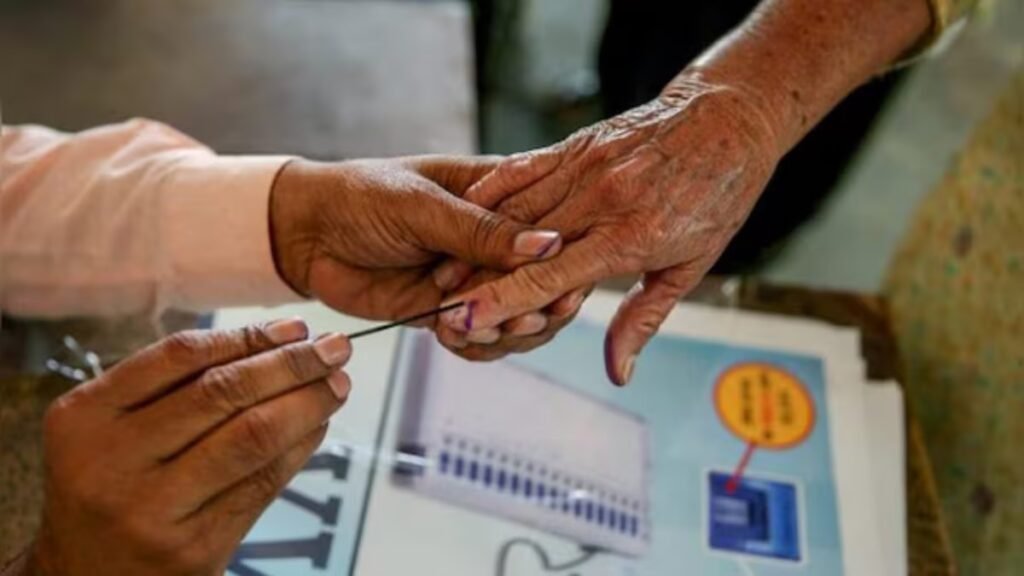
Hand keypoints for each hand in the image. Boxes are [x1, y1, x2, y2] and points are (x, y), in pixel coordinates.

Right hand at [25, 320, 350, 574]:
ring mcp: (153, 509)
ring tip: (337, 384)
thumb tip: (280, 343)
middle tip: (334, 349)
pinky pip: (263, 484)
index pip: (181, 356)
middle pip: (224, 392)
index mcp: (85, 417)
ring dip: (307, 403)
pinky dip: (300, 448)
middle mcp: (113, 461)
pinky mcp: (194, 548)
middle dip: (292, 364)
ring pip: (252, 436)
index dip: (248, 337)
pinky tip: (318, 427)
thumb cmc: (110, 487)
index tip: (295, 328)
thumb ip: (174, 387)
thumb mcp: (111, 430)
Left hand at [269, 156, 562, 323]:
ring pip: (517, 314)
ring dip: (509, 329)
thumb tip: (547, 245)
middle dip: (538, 304)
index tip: (564, 285)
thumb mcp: (421, 204)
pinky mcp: (449, 310)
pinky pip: (480, 337)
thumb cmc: (360, 196)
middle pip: (544, 280)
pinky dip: (476, 345)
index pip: (552, 227)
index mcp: (500, 194)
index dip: (564, 260)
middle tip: (527, 318)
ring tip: (487, 330)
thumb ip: (481, 231)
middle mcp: (494, 239)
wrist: (303, 233)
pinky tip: (456, 338)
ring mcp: (473, 277)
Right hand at [435, 77, 781, 382]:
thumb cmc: (716, 197)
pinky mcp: (575, 144)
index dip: (501, 302)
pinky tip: (464, 212)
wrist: (729, 120)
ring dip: (473, 242)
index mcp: (629, 237)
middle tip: (438, 307)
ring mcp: (585, 167)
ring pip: (512, 208)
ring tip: (442, 272)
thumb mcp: (690, 267)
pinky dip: (490, 193)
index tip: (464, 322)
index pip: (550, 278)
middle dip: (474, 280)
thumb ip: (642, 319)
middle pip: (519, 247)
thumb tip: (617, 372)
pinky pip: (521, 168)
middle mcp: (600, 200)